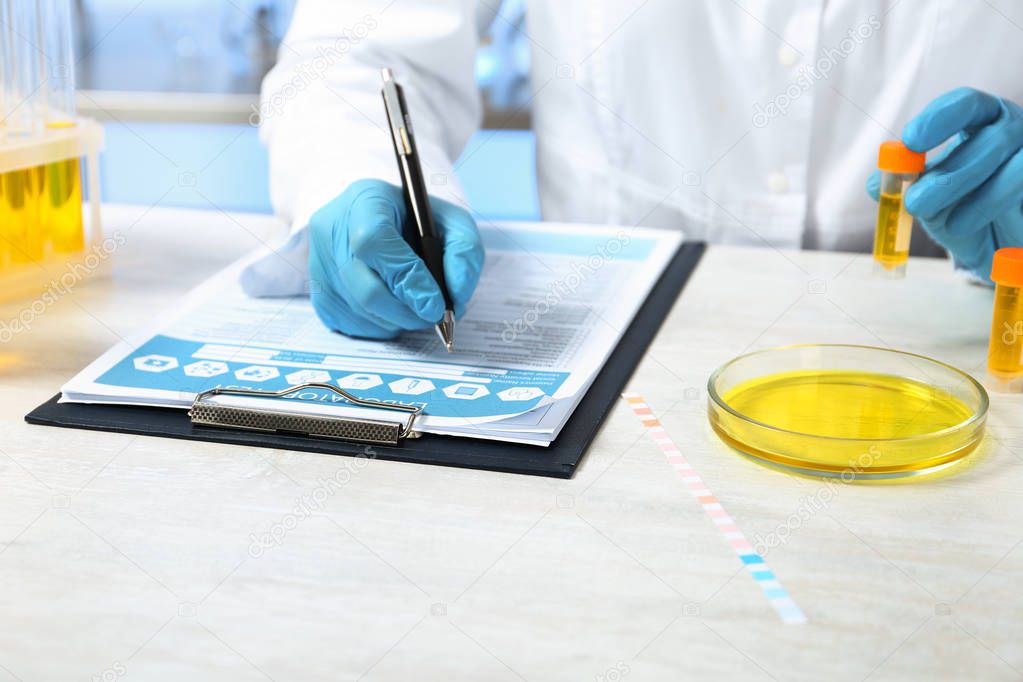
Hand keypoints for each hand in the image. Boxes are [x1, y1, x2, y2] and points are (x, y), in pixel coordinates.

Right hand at [308, 179, 483, 338]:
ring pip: (361, 312)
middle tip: (435, 316)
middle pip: (365, 287)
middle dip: (408, 311)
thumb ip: (464, 252)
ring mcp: (318, 263)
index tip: (436, 304)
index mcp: (364, 200)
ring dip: (399, 321)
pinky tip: (395, 309)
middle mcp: (331, 230)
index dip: (408, 278)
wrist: (378, 221)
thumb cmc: (416, 222)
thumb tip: (456, 295)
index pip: (374, 241)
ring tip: (418, 308)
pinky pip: (351, 324)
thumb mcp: (450, 221)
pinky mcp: (317, 294)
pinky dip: (382, 326)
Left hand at [866, 87, 1022, 278]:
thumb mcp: (924, 195)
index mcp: (980, 120)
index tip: (911, 141)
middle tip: (914, 202)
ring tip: (938, 221)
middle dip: (950, 173)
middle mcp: (1012, 130)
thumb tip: (876, 183)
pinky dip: (989, 207)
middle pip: (992, 138)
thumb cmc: (958, 206)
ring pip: (1015, 166)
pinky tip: (960, 226)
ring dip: (973, 196)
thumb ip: (900, 186)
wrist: (992, 241)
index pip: (966, 104)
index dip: (939, 118)